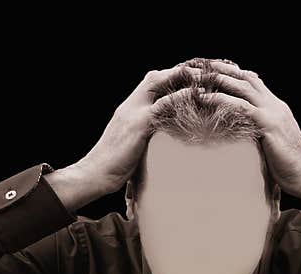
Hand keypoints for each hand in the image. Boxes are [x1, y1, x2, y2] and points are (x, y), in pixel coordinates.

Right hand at [76, 64, 200, 193]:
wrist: (95, 174)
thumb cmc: (113, 165)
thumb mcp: (130, 145)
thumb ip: (143, 136)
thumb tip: (157, 140)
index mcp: (127, 109)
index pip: (149, 84)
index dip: (169, 78)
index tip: (189, 78)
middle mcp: (129, 106)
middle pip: (154, 77)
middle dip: (178, 72)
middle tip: (201, 73)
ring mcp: (132, 113)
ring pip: (157, 83)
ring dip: (181, 78)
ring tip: (204, 78)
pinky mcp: (138, 125)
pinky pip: (161, 105)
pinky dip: (179, 97)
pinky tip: (196, 95)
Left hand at [197, 60, 300, 210]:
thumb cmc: (291, 166)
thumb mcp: (274, 144)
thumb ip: (261, 133)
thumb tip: (245, 136)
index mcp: (277, 107)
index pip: (254, 82)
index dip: (233, 74)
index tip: (213, 70)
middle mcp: (275, 105)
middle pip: (246, 78)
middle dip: (222, 69)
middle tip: (199, 65)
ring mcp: (273, 113)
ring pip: (243, 87)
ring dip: (219, 79)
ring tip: (197, 77)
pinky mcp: (268, 125)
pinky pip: (241, 107)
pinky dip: (221, 100)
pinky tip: (205, 99)